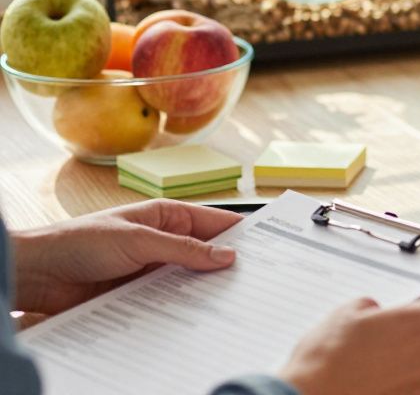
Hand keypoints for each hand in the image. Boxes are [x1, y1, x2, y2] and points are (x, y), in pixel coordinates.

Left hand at [10, 199, 241, 314]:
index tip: (269, 247)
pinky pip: (171, 301)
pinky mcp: (141, 295)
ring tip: (233, 302)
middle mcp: (163, 241)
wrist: (38, 274)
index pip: (215, 223)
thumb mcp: (138, 240)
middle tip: (256, 281)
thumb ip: (183, 249)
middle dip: (229, 265)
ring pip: (191, 280)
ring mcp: (153, 270)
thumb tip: (226, 255)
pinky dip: (185, 308)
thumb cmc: (80, 241)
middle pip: (207, 253)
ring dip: (206, 290)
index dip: (241, 234)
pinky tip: (200, 316)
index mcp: (166, 216)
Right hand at [280, 297, 419, 394]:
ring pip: (418, 367)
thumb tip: (377, 313)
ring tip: (366, 366)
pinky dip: (395, 386)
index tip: (410, 316)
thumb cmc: (329, 356)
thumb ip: (373, 308)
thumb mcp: (347, 312)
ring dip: (401, 365)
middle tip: (377, 343)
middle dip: (408, 340)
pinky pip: (409, 388)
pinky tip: (369, 383)